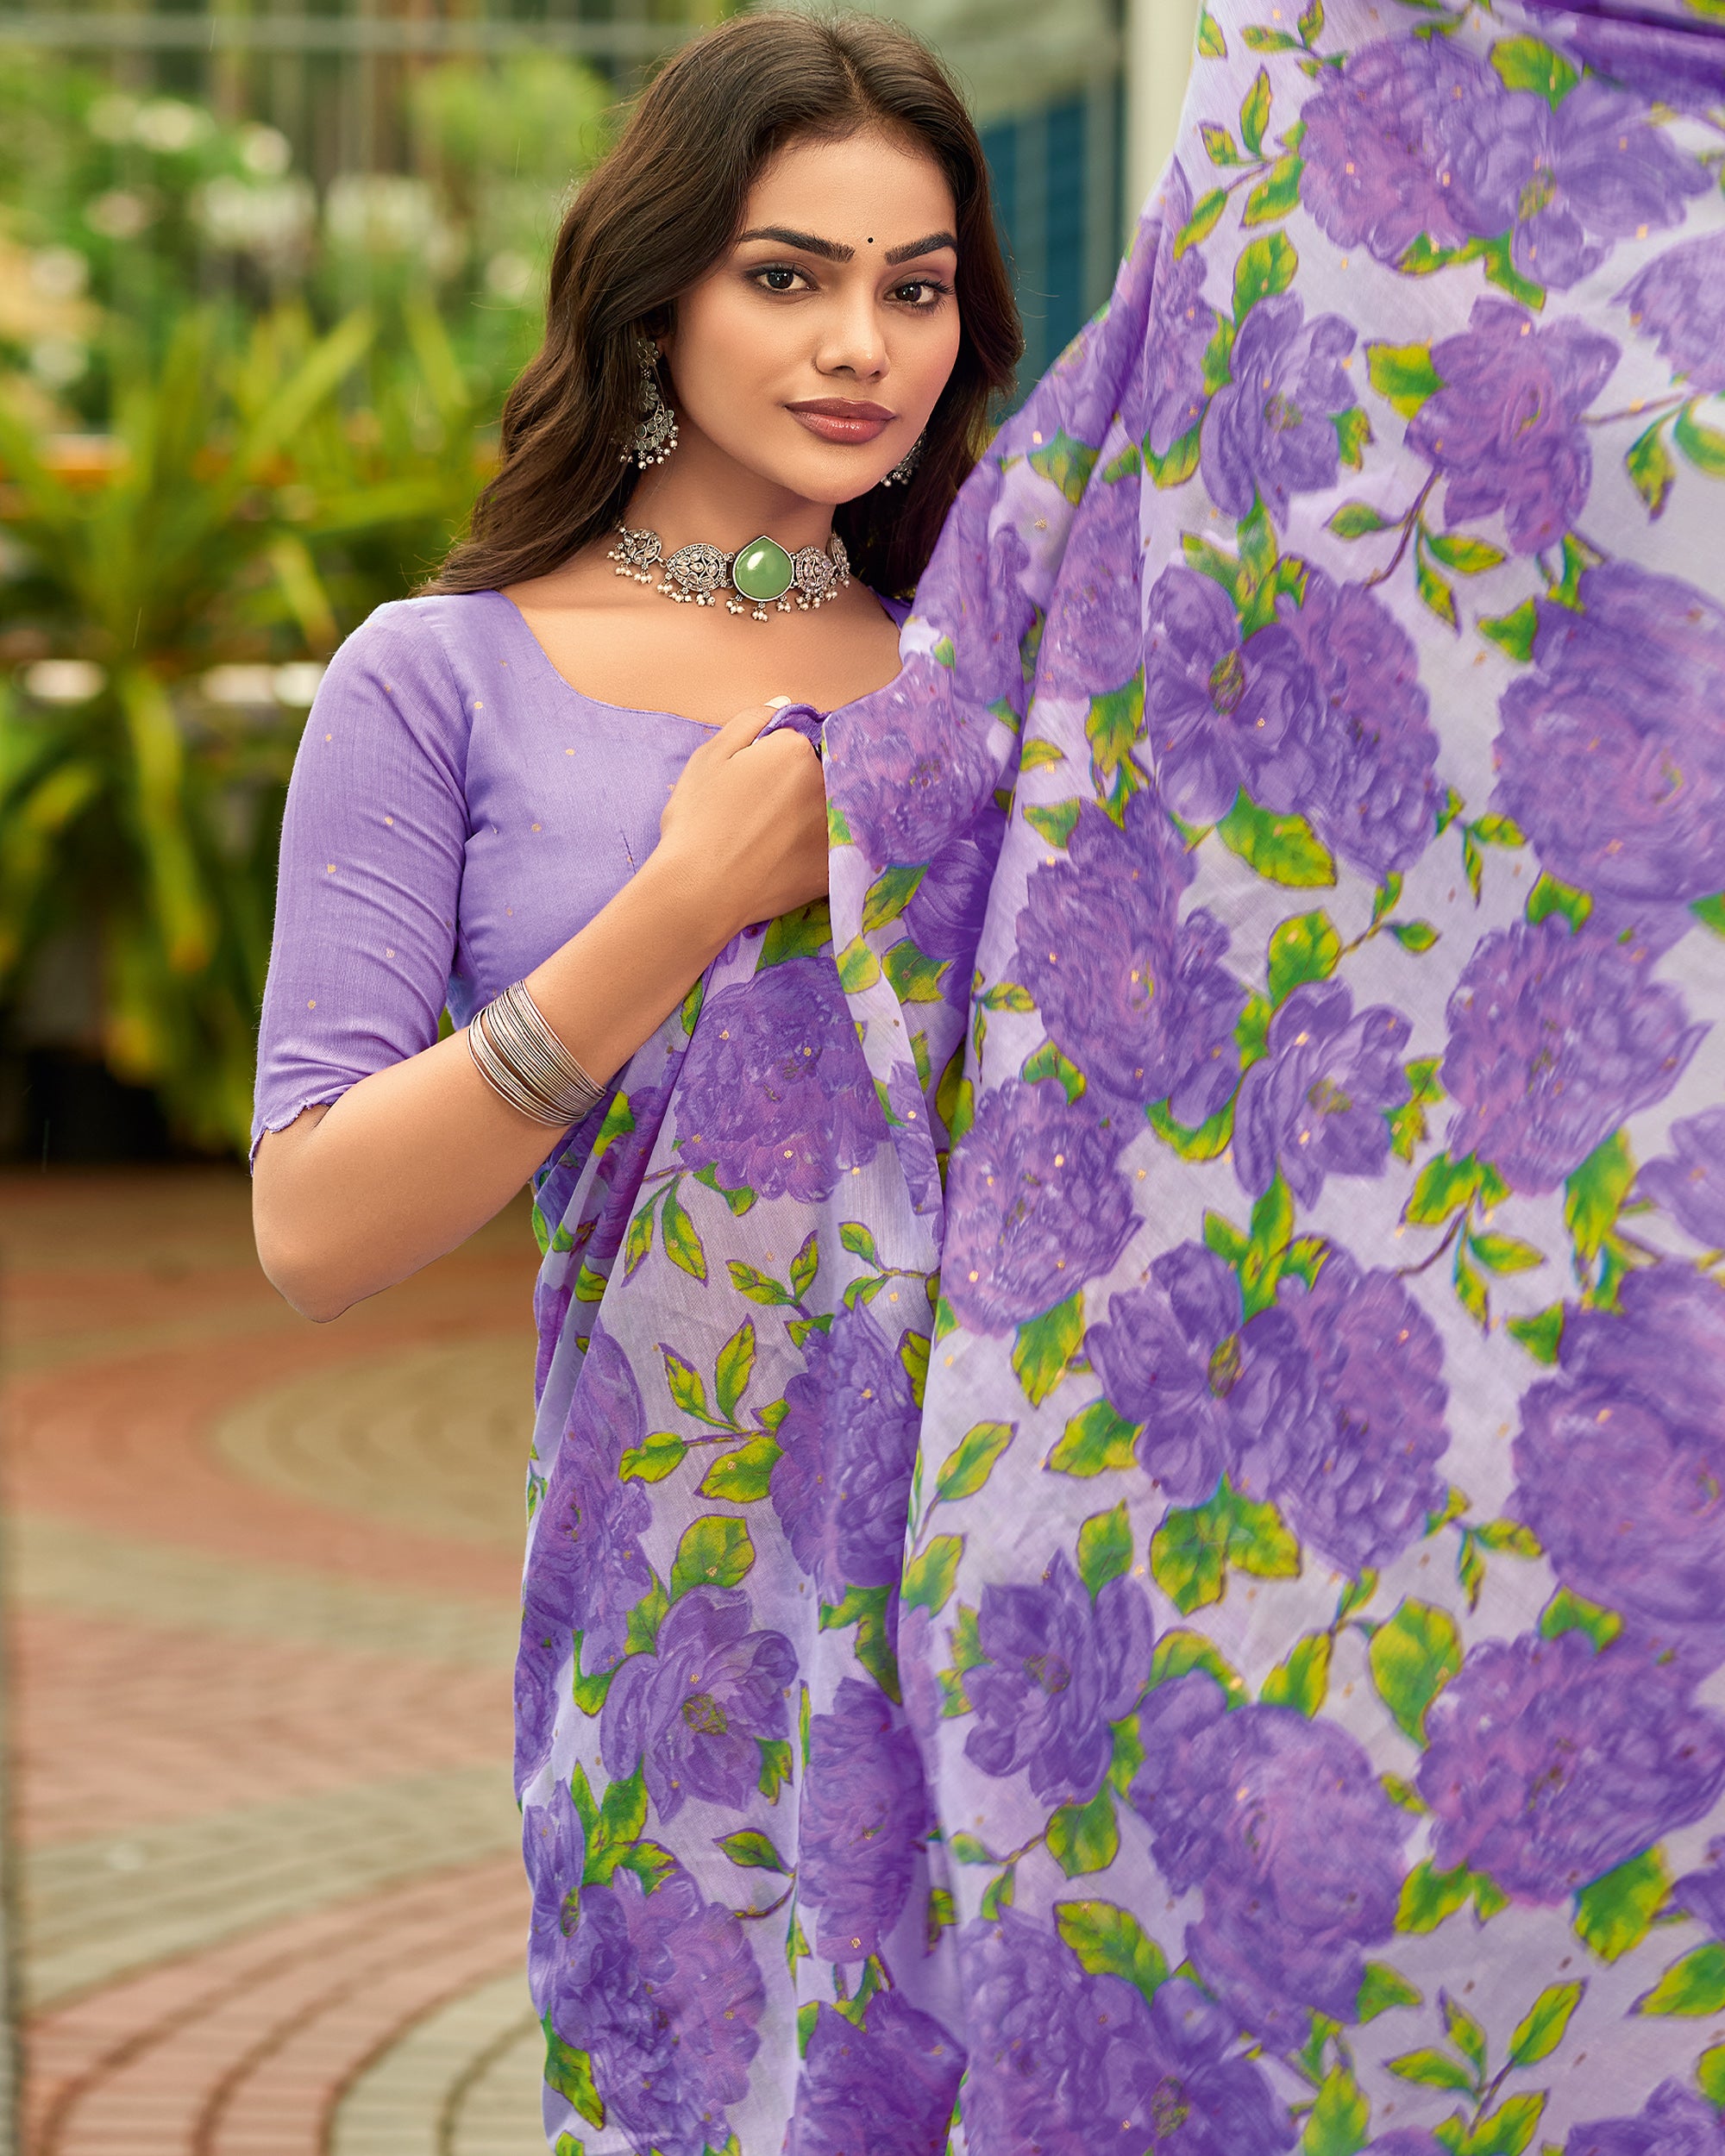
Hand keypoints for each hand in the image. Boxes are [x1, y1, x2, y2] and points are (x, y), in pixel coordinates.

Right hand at [655, 701, 828, 935]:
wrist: (699, 891)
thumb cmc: (697, 820)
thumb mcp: (709, 757)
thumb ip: (750, 722)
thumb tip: (785, 705)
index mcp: (796, 751)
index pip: (798, 743)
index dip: (777, 760)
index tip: (758, 781)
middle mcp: (825, 784)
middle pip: (820, 775)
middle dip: (798, 787)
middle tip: (762, 815)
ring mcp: (835, 827)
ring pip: (830, 811)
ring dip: (812, 818)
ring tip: (773, 839)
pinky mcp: (835, 867)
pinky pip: (834, 850)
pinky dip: (817, 851)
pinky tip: (788, 861)